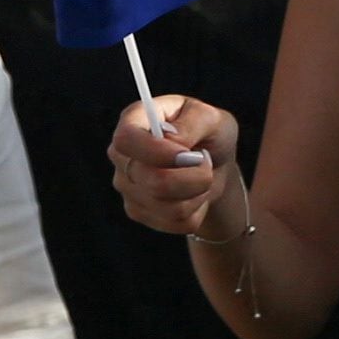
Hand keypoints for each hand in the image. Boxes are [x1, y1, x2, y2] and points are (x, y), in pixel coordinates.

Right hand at [108, 92, 240, 236]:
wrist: (215, 165)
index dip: (155, 151)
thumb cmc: (210, 133)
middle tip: (206, 162)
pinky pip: (173, 222)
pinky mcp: (139, 212)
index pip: (125, 140)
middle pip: (150, 180)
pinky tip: (194, 193)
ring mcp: (127, 186)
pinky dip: (196, 210)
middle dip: (192, 176)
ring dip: (197, 192)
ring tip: (202, 175)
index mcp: (135, 121)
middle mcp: (123, 156)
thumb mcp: (212, 117)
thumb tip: (174, 140)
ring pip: (166, 206)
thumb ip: (195, 122)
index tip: (187, 154)